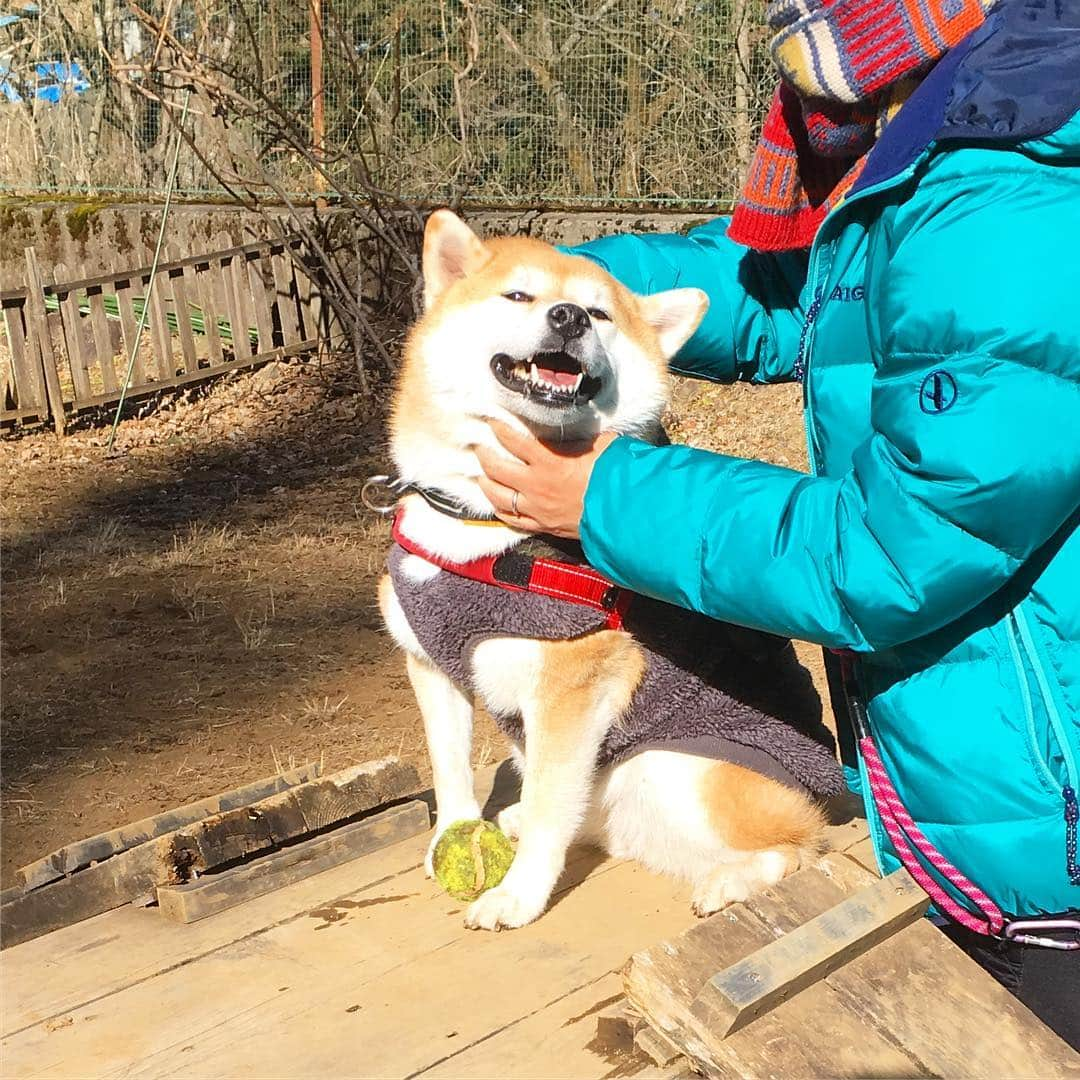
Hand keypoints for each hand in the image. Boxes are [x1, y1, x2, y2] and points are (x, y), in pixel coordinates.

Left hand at [475, 420, 616, 537]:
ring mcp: (537, 508)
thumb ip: (582, 438)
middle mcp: (537, 485)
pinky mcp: (543, 526)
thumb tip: (578, 429)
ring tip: (482, 475)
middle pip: (497, 468)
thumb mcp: (602, 445)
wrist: (625, 514)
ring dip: (486, 483)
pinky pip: (512, 520)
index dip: (499, 429)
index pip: (514, 440)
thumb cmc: (616, 478)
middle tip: (479, 446)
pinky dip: (501, 510)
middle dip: (484, 455)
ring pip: (498, 496)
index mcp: (550, 461)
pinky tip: (497, 504)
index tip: (491, 421)